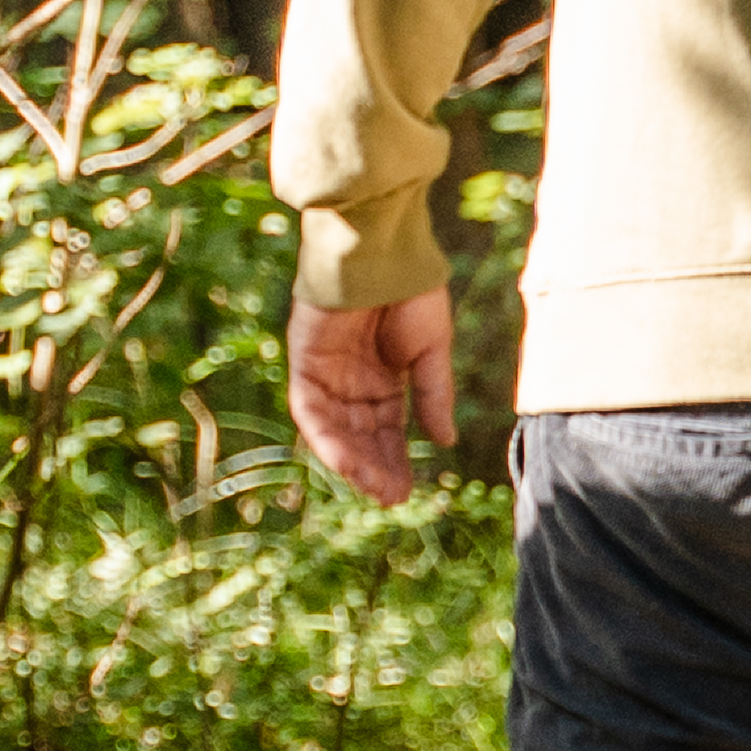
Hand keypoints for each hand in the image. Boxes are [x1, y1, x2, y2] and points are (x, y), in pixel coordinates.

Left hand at [291, 279, 457, 502]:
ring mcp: (326, 373)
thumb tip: (445, 442)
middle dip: (375, 467)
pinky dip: (325, 439)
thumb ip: (433, 397)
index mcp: (383, 377)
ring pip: (334, 430)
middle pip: (360, 435)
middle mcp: (352, 381)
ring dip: (352, 462)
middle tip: (392, 497)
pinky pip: (310, 411)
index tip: (408, 491)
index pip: (387, 429)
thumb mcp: (431, 353)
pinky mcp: (304, 364)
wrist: (381, 253)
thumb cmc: (410, 293)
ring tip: (374, 488)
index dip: (396, 459)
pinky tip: (346, 463)